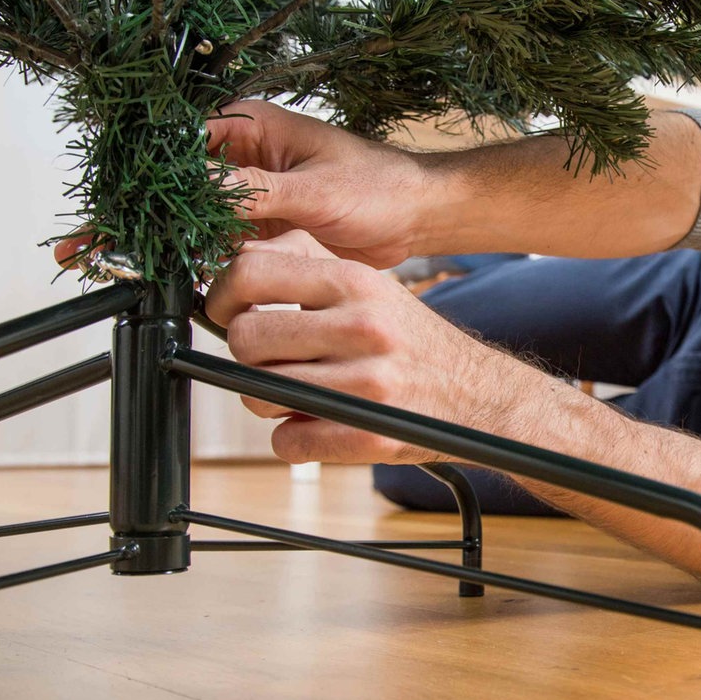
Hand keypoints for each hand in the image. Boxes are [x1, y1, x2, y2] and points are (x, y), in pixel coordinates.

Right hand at [54, 100, 428, 270]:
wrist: (415, 214)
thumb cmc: (377, 185)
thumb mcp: (313, 188)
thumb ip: (256, 193)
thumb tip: (203, 198)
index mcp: (247, 126)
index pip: (175, 149)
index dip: (139, 183)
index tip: (112, 212)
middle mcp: (238, 154)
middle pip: (170, 185)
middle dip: (128, 215)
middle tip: (82, 247)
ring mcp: (245, 190)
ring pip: (183, 215)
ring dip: (147, 240)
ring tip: (95, 262)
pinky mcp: (257, 222)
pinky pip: (209, 240)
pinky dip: (182, 257)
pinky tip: (151, 276)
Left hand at [203, 229, 521, 463]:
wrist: (478, 395)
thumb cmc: (411, 339)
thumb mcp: (369, 284)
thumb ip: (306, 262)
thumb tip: (238, 257)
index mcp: (355, 282)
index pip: (251, 271)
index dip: (222, 295)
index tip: (226, 311)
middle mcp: (361, 327)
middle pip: (245, 339)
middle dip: (247, 355)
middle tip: (270, 359)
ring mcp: (365, 384)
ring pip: (258, 395)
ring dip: (268, 399)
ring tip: (300, 391)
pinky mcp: (367, 434)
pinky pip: (286, 442)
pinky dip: (292, 438)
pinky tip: (317, 423)